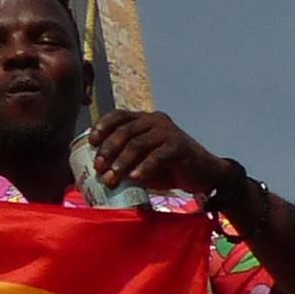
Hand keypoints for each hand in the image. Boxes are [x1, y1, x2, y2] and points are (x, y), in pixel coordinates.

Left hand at [89, 111, 224, 197]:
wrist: (203, 174)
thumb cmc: (168, 168)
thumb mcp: (143, 161)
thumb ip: (125, 160)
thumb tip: (98, 172)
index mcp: (144, 120)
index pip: (119, 115)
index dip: (103, 126)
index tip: (91, 142)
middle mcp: (155, 120)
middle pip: (125, 130)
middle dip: (108, 149)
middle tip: (99, 167)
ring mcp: (167, 131)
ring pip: (138, 143)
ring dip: (121, 162)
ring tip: (112, 178)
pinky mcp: (178, 146)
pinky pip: (156, 156)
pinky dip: (143, 168)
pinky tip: (134, 178)